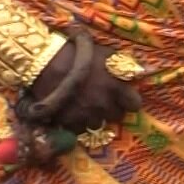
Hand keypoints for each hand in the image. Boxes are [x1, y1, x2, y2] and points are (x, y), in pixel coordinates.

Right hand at [16, 33, 142, 164]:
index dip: (130, 101)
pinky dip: (77, 123)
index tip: (124, 98)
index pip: (135, 104)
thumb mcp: (106, 55)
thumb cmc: (78, 54)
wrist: (46, 63)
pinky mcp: (69, 122)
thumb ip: (122, 68)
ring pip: (98, 124)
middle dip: (112, 109)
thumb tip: (137, 72)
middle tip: (103, 102)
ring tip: (87, 108)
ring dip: (94, 117)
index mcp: (117, 88)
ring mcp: (86, 115)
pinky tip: (73, 114)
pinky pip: (79, 129)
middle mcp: (104, 105)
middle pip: (116, 116)